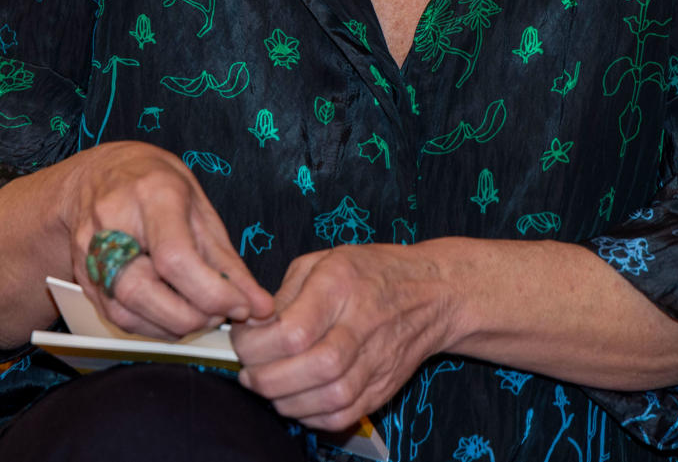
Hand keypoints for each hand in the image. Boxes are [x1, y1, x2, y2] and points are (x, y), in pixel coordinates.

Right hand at [58, 141, 273, 340]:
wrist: (99, 173)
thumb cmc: (155, 185)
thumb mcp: (200, 208)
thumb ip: (228, 262)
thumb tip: (259, 307)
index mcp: (151, 194)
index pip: (174, 257)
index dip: (211, 292)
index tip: (241, 306)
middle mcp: (112, 222)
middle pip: (144, 290)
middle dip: (192, 316)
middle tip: (221, 313)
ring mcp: (90, 251)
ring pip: (127, 311)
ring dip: (174, 325)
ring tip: (200, 312)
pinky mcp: (83, 276)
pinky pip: (117, 316)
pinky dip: (153, 325)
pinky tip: (173, 313)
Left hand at [230, 243, 454, 431]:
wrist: (433, 294)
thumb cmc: (374, 272)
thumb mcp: (324, 260)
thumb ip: (285, 292)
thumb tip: (253, 326)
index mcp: (341, 286)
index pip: (292, 331)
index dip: (255, 344)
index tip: (244, 341)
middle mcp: (361, 325)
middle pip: (310, 368)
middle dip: (266, 378)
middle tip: (249, 371)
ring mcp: (376, 361)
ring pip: (327, 399)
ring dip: (284, 401)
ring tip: (269, 386)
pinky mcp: (382, 387)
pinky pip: (342, 416)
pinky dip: (311, 416)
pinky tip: (296, 400)